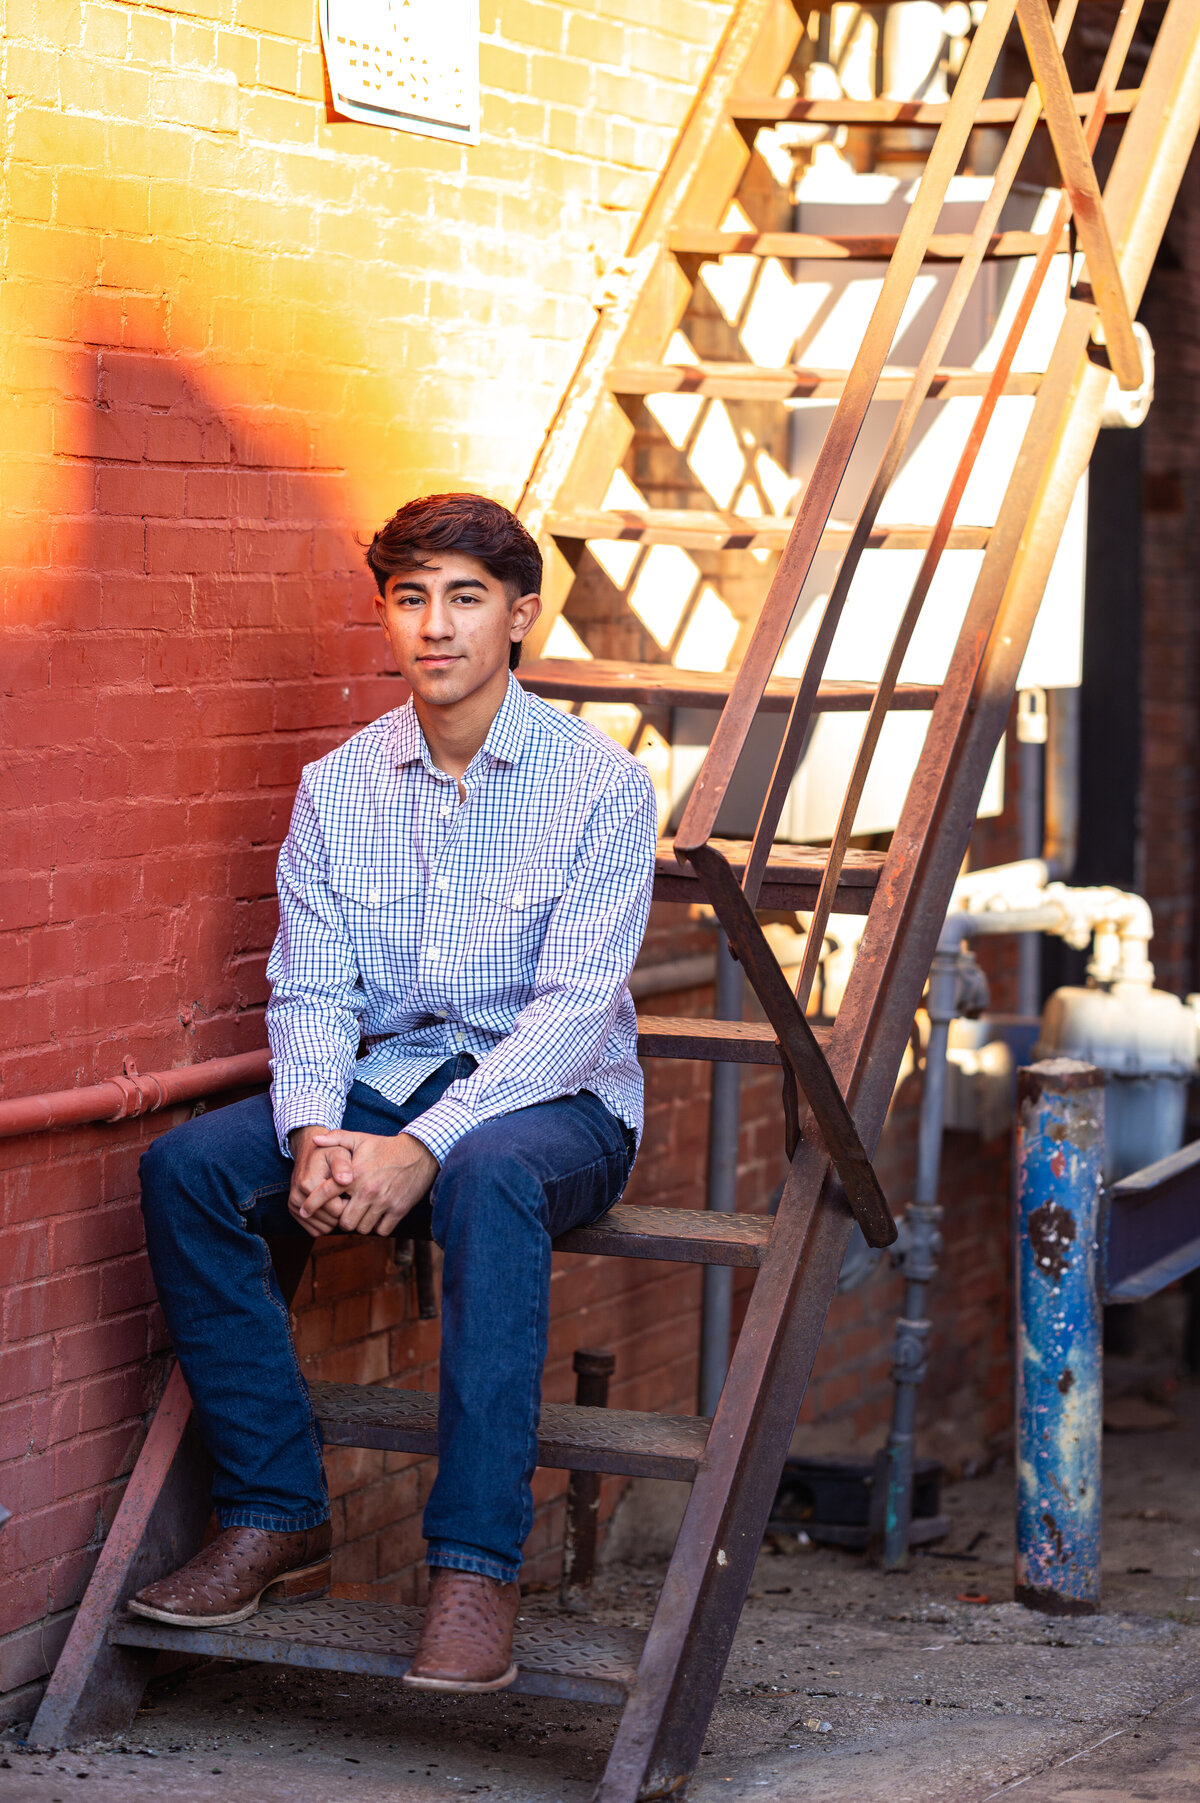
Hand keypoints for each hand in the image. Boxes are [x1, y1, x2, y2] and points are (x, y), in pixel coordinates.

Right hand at [287, 1126, 353, 1236]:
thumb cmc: (328, 1152)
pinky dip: (326, 1222)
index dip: (350, 1203)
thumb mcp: (338, 1152)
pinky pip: (316, 1230)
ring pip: (325, 1228)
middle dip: (343, 1211)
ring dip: (335, 1218)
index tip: (354, 1191)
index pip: (338, 1210)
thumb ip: (343, 1165)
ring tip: (339, 1199)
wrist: (308, 1151)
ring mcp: (294, 1206)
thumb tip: (346, 1180)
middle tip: (347, 1195)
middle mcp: (297, 1197)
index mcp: (309, 1184)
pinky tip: (331, 1206)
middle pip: (332, 1221)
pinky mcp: (295, 1212)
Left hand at [305, 1129, 438, 1235]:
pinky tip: (377, 1216)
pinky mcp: (399, 1210)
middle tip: (345, 1211)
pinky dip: (377, 1227)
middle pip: (344, 1221)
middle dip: (342, 1219)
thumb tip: (314, 1139)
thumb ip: (336, 1138)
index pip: (326, 1193)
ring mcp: (384, 1202)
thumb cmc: (386, 1147)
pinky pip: (382, 1231)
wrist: (420, 1153)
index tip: (304, 1211)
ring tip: (361, 1213)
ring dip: (360, 1224)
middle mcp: (368, 1191)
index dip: (312, 1204)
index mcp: (355, 1174)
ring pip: (362, 1229)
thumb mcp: (360, 1139)